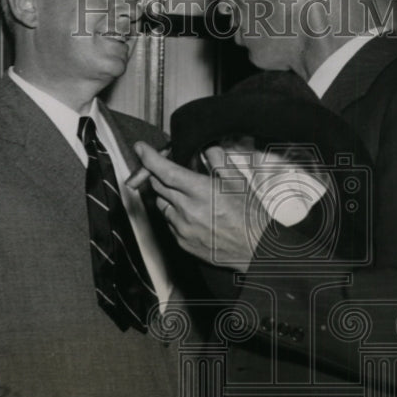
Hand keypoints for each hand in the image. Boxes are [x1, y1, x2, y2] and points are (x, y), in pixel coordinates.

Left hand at [133, 141, 265, 270]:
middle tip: (169, 169)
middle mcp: (187, 210)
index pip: (164, 170)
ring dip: (167, 195)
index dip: (149, 157)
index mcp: (200, 191)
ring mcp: (182, 228)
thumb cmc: (250, 217)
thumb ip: (218, 159)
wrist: (256, 250)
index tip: (141, 148)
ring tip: (186, 194)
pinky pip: (169, 223)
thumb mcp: (238, 181)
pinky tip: (191, 213)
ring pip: (161, 204)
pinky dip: (174, 214)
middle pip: (158, 186)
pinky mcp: (182, 243)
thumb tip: (204, 146)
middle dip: (159, 174)